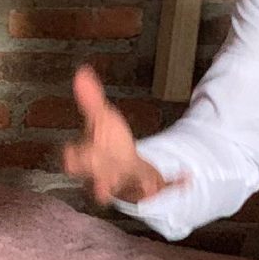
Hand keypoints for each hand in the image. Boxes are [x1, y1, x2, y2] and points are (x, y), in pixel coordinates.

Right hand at [60, 67, 182, 207]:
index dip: (72, 157)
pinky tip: (187, 176)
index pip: (74, 161)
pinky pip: (162, 187)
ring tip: (148, 184)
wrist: (125, 167)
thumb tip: (81, 70)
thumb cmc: (107, 144)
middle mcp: (105, 175)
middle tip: (103, 181)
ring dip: (139, 185)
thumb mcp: (101, 118)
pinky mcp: (148, 187)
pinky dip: (175, 183)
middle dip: (101, 181)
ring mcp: (127, 184)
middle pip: (99, 180)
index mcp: (89, 158)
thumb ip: (91, 98)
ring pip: (129, 188)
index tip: (71, 152)